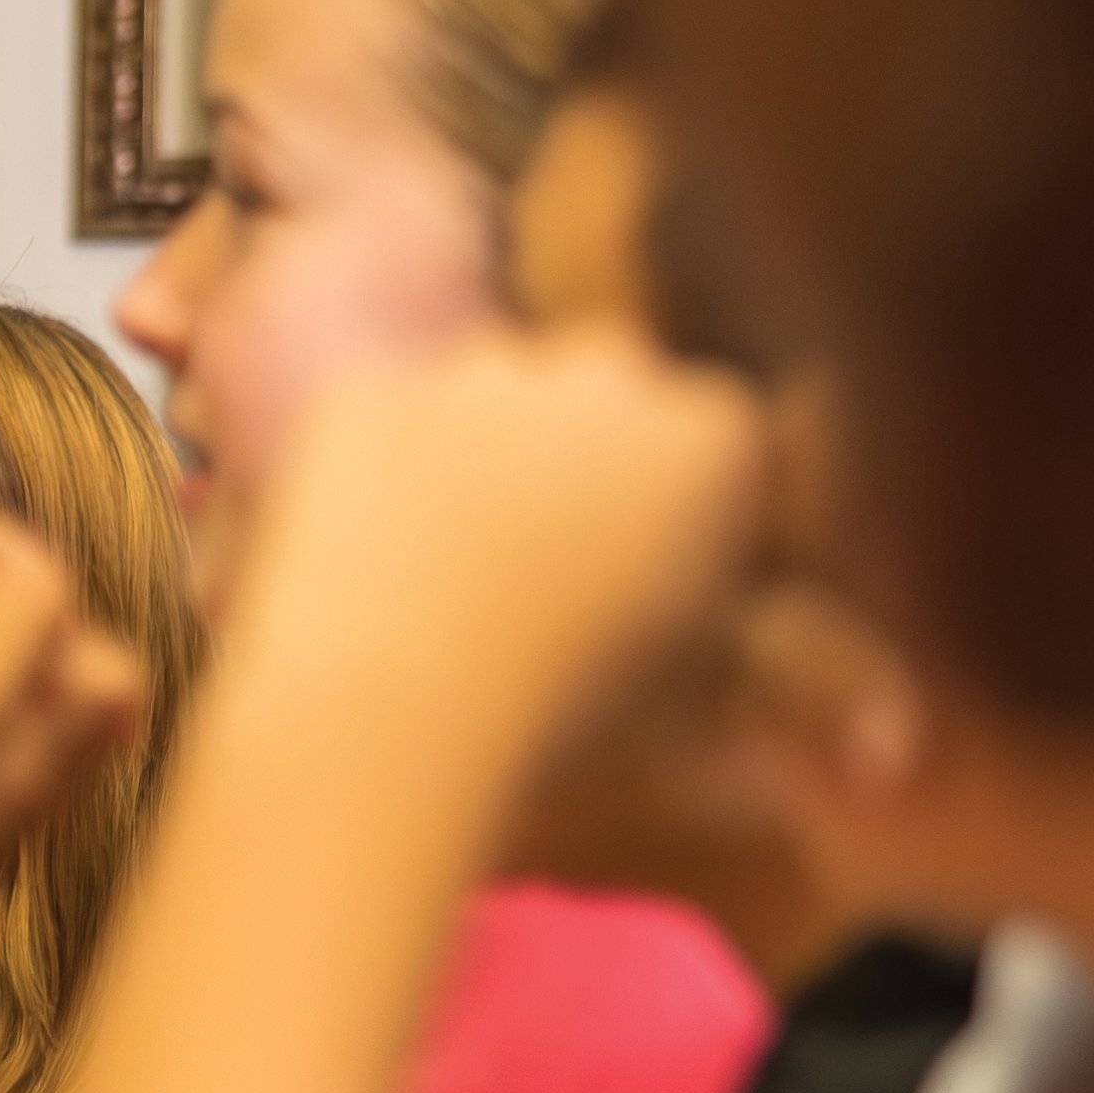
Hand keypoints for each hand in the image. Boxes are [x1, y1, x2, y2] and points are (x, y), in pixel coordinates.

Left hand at [235, 331, 775, 784]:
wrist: (403, 718)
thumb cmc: (568, 718)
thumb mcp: (701, 682)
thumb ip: (726, 609)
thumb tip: (722, 609)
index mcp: (714, 437)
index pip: (709, 426)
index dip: (673, 490)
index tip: (643, 548)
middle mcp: (605, 380)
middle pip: (603, 373)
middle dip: (584, 434)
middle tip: (544, 540)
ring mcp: (480, 378)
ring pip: (490, 381)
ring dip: (483, 437)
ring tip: (453, 555)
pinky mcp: (367, 397)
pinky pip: (383, 414)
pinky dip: (377, 465)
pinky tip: (370, 549)